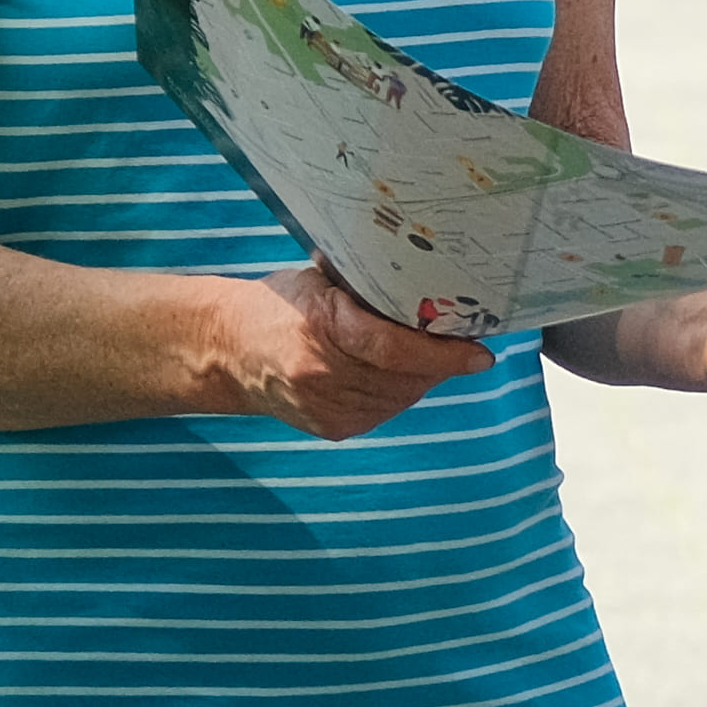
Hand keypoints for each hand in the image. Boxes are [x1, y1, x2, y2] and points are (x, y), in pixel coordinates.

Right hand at [199, 264, 490, 438]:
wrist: (227, 353)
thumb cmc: (277, 306)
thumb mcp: (319, 281)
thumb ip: (368, 285)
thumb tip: (429, 277)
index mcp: (320, 330)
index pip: (393, 349)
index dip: (442, 354)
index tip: (480, 353)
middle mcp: (322, 376)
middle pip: (405, 376)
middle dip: (439, 361)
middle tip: (459, 337)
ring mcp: (326, 409)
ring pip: (401, 397)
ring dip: (421, 376)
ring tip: (423, 350)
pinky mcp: (332, 429)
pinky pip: (385, 410)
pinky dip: (398, 391)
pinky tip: (393, 371)